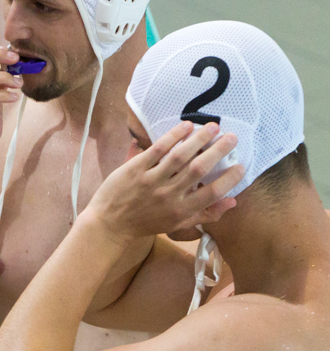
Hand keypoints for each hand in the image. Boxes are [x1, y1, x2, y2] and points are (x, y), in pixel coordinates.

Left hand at [82, 121, 240, 240]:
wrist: (110, 224)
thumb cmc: (147, 223)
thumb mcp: (178, 223)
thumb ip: (206, 214)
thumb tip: (233, 201)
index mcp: (182, 210)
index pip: (213, 193)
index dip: (230, 179)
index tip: (241, 164)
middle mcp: (169, 195)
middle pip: (199, 169)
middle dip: (219, 151)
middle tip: (232, 137)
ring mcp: (151, 181)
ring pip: (180, 156)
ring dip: (199, 139)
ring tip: (213, 126)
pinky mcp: (135, 169)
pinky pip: (157, 150)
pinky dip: (173, 136)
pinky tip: (186, 126)